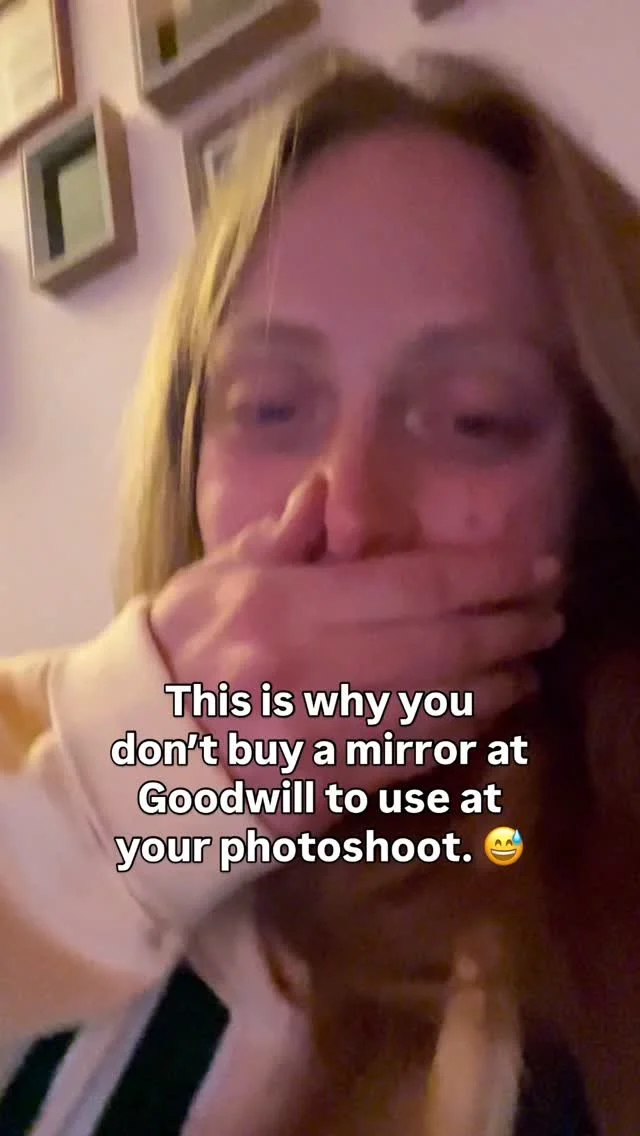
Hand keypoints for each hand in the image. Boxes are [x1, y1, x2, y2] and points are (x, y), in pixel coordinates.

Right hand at [150, 476, 562, 834]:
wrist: (132, 746)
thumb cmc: (177, 649)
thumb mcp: (213, 576)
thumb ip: (278, 535)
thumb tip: (329, 490)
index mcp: (283, 605)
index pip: (415, 585)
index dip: (488, 576)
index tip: (537, 568)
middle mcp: (305, 669)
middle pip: (439, 647)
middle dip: (507, 631)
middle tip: (548, 619)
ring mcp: (313, 735)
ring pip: (432, 710)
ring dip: (491, 689)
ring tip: (523, 671)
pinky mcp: (315, 790)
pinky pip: (402, 762)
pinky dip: (450, 738)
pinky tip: (476, 721)